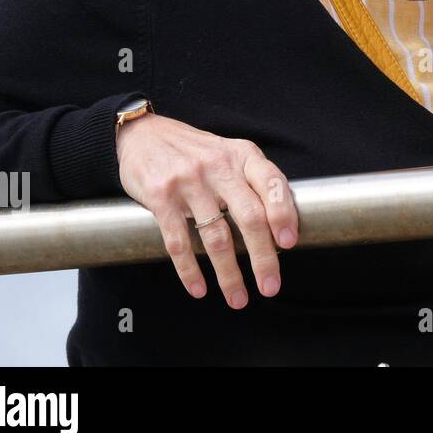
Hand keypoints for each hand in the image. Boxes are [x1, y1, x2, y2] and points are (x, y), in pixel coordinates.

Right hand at [116, 112, 298, 308]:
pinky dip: (189, 270)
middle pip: (249, 217)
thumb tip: (282, 225)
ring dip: (229, 273)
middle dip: (263, 257)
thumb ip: (254, 181)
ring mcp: (189, 182)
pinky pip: (178, 241)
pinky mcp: (161, 197)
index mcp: (243, 155)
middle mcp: (219, 167)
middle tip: (270, 285)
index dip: (284, 214)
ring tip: (238, 297)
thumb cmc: (196, 151)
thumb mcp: (231, 153)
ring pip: (216, 237)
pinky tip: (199, 288)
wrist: (143, 134)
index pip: (272, 183)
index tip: (289, 243)